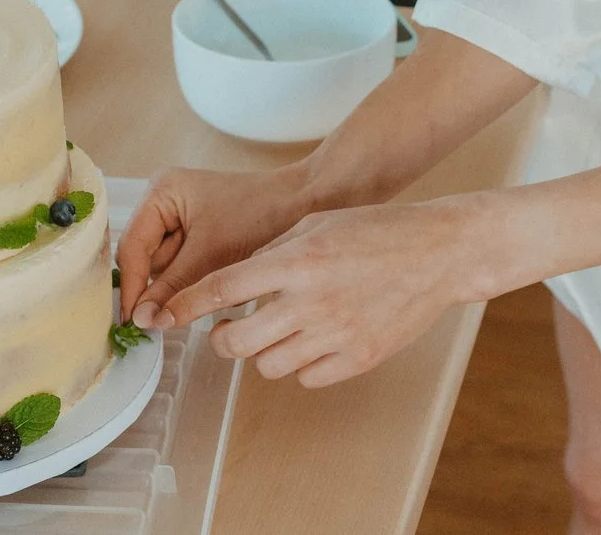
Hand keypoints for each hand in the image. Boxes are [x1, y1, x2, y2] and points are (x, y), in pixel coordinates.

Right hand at [116, 165, 310, 329]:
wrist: (307, 203)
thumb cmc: (261, 215)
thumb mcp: (210, 255)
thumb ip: (174, 288)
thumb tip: (143, 321)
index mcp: (160, 192)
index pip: (131, 248)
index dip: (132, 287)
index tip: (135, 322)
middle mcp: (164, 202)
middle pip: (145, 259)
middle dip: (158, 288)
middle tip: (160, 323)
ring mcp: (181, 219)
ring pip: (165, 268)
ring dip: (179, 288)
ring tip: (198, 298)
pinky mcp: (199, 236)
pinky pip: (184, 268)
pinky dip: (194, 282)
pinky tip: (211, 288)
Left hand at [155, 197, 490, 387]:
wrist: (438, 251)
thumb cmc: (376, 230)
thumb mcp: (315, 223)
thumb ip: (272, 251)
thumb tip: (234, 283)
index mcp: (296, 260)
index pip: (222, 289)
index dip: (184, 306)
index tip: (162, 317)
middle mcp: (311, 300)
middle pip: (236, 341)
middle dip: (221, 338)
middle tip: (228, 328)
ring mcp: (336, 334)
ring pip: (268, 365)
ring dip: (264, 351)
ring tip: (282, 329)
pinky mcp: (359, 358)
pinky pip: (307, 378)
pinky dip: (302, 364)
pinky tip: (315, 340)